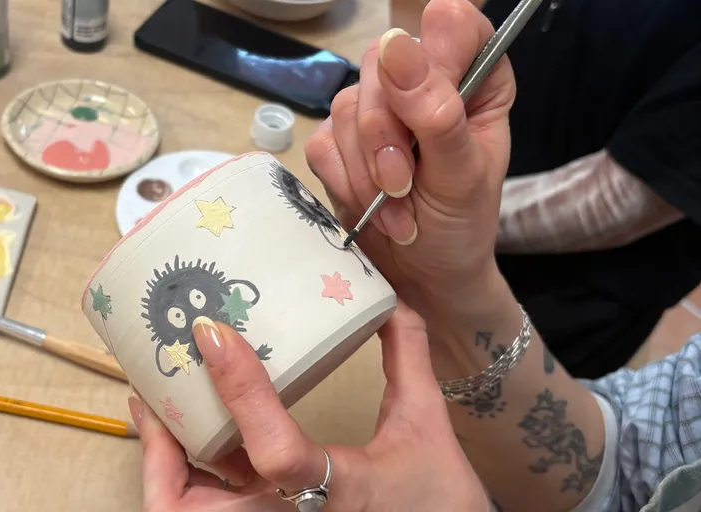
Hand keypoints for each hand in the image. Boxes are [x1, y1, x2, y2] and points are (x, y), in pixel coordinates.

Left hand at [131, 310, 489, 511]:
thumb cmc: (439, 504)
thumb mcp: (425, 429)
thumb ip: (406, 360)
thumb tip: (391, 302)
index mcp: (341, 494)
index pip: (278, 450)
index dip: (241, 391)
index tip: (213, 335)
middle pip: (195, 506)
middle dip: (162, 445)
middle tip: (152, 383)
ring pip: (188, 511)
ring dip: (164, 462)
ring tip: (157, 406)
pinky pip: (206, 510)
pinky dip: (184, 478)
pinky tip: (185, 439)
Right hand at [305, 0, 515, 313]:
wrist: (424, 279)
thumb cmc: (460, 226)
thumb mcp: (461, 174)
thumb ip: (436, 112)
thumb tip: (397, 48)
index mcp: (473, 79)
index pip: (454, 26)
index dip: (433, 56)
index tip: (424, 105)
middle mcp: (421, 83)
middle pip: (382, 63)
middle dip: (386, 135)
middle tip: (405, 184)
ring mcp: (375, 111)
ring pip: (346, 106)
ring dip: (367, 171)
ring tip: (396, 211)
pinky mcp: (339, 144)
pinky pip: (321, 143)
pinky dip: (344, 184)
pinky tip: (371, 211)